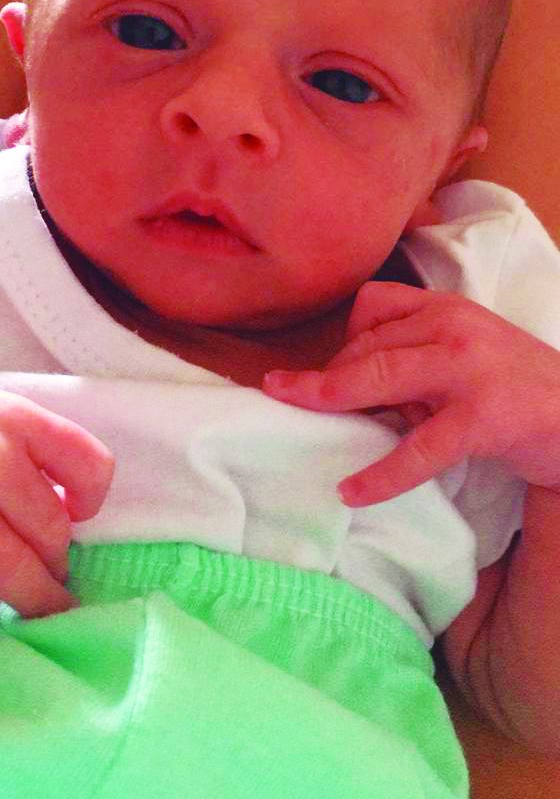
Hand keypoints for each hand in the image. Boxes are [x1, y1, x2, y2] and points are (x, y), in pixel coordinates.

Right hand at [0, 375, 113, 618]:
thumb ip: (29, 442)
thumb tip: (68, 503)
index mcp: (13, 418)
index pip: (91, 467)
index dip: (93, 498)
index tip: (79, 511)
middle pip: (55, 537)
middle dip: (56, 563)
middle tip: (49, 571)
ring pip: (17, 579)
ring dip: (28, 596)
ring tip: (24, 595)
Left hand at [263, 281, 559, 505]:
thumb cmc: (518, 390)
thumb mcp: (465, 358)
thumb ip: (416, 362)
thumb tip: (355, 394)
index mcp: (448, 309)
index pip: (376, 307)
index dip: (344, 340)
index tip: (332, 374)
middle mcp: (455, 328)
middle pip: (368, 343)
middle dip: (320, 372)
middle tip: (280, 390)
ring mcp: (469, 370)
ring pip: (382, 378)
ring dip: (331, 399)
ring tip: (294, 413)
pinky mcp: (483, 418)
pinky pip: (419, 447)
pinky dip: (381, 473)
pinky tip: (352, 491)